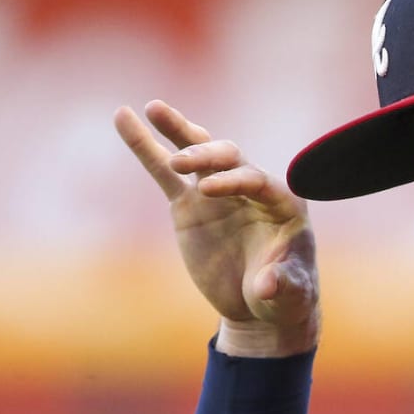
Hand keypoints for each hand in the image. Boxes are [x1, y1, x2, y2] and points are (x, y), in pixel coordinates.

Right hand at [114, 100, 318, 356]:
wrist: (260, 305)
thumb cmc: (285, 296)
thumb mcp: (290, 296)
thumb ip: (283, 286)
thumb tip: (267, 286)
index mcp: (283, 203)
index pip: (257, 180)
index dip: (234, 181)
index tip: (207, 189)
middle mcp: (251, 188)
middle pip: (229, 158)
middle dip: (206, 155)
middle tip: (181, 162)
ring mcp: (218, 191)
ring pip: (199, 152)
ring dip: (178, 129)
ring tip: (153, 108)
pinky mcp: (191, 202)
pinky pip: (166, 171)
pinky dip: (146, 146)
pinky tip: (124, 118)